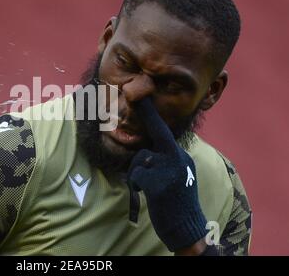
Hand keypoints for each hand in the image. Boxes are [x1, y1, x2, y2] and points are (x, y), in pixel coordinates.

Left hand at [127, 97, 207, 251]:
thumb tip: (146, 153)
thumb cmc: (177, 202)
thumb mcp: (176, 176)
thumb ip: (166, 160)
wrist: (188, 228)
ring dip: (137, 173)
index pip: (164, 132)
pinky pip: (138, 176)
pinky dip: (137, 185)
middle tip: (137, 96)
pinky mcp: (160, 183)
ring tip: (147, 188)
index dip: (151, 114)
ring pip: (140, 159)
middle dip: (147, 115)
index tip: (142, 95)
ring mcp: (170, 169)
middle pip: (152, 140)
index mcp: (180, 156)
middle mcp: (178, 158)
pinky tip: (147, 194)